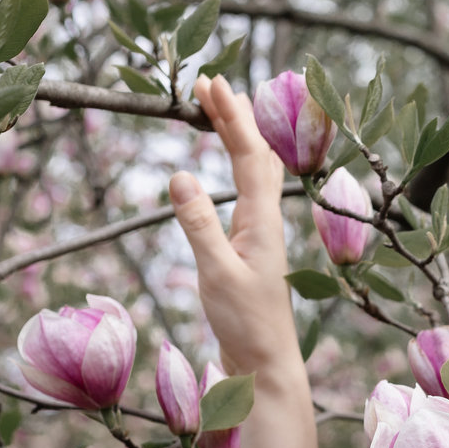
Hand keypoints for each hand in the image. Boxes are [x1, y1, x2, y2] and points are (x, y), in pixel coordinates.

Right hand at [168, 75, 297, 376]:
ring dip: (241, 140)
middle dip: (236, 118)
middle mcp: (267, 222)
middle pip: (257, 157)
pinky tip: (234, 169)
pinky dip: (240, 169)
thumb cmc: (246, 324)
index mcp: (263, 221)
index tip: (212, 83)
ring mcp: (261, 235)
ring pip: (256, 175)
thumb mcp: (216, 273)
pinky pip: (248, 195)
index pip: (248, 156)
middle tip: (212, 85)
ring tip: (225, 112)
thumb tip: (180, 174)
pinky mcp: (251, 250)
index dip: (231, 117)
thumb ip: (198, 225)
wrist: (266, 364)